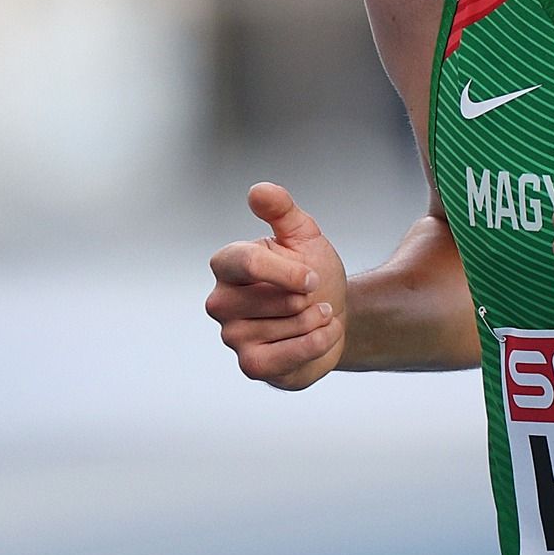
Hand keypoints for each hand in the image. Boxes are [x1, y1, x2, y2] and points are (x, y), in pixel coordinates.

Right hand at [207, 182, 347, 389]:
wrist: (332, 314)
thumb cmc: (312, 274)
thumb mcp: (303, 236)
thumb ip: (282, 210)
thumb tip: (258, 190)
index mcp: (228, 265)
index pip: (246, 263)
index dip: (289, 272)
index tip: (313, 277)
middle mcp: (221, 301)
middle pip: (270, 300)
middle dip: (306, 299)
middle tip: (312, 297)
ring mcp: (232, 335)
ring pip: (283, 328)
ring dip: (315, 320)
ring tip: (318, 314)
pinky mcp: (251, 364)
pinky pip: (284, 357)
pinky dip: (314, 344)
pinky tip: (323, 334)